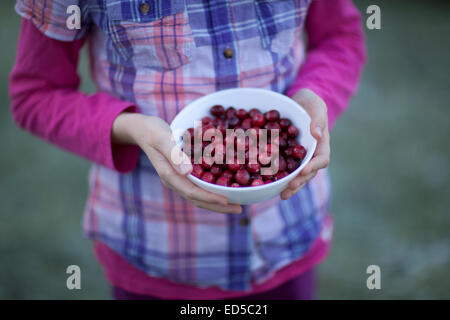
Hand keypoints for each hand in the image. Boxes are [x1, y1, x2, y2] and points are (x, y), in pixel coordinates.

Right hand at [112, 112, 241, 213]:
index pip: (192, 192)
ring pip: (199, 196)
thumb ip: (174, 154)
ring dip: (217, 202)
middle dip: (218, 206)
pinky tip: (225, 189)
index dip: (210, 198)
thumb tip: (187, 172)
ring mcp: (178, 179)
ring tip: (236, 204)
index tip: (227, 200)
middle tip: (239, 209)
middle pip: (197, 199)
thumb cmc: (152, 132)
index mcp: (170, 175)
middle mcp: (175, 181)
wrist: (142, 130)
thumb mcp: (161, 138)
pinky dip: (212, 191)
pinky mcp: (182, 174)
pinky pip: (199, 187)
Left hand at [280, 89, 329, 199]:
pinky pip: (282, 167)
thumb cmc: (311, 103)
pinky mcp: (286, 156)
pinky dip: (276, 176)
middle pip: (308, 173)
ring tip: (281, 195)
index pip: (322, 159)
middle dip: (299, 182)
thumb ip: (318, 119)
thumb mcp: (316, 105)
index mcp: (321, 144)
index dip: (314, 166)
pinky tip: (267, 183)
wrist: (298, 102)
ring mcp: (298, 157)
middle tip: (288, 190)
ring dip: (289, 185)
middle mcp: (311, 154)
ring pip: (295, 174)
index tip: (304, 170)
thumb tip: (317, 134)